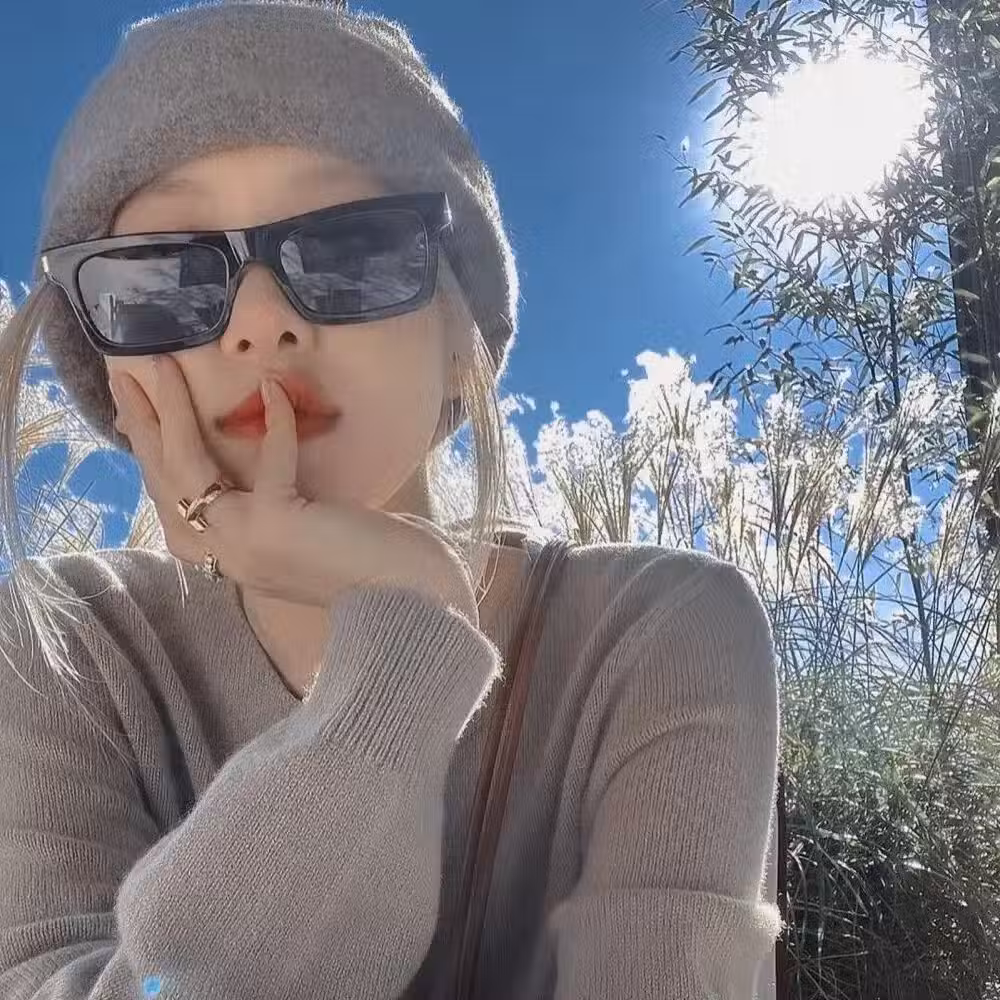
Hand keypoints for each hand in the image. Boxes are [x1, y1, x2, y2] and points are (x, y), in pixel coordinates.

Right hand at [108, 354, 479, 626]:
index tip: (139, 416)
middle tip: (127, 375)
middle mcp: (226, 556)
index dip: (153, 457)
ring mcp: (244, 543)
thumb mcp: (309, 530)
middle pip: (165, 482)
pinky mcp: (276, 523)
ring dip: (171, 411)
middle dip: (142, 424)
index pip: (174, 504)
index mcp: (232, 558)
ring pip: (188, 467)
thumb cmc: (375, 563)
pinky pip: (268, 459)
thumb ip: (277, 502)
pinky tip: (275, 391)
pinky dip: (275, 422)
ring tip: (161, 366)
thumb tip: (266, 445)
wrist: (415, 603)